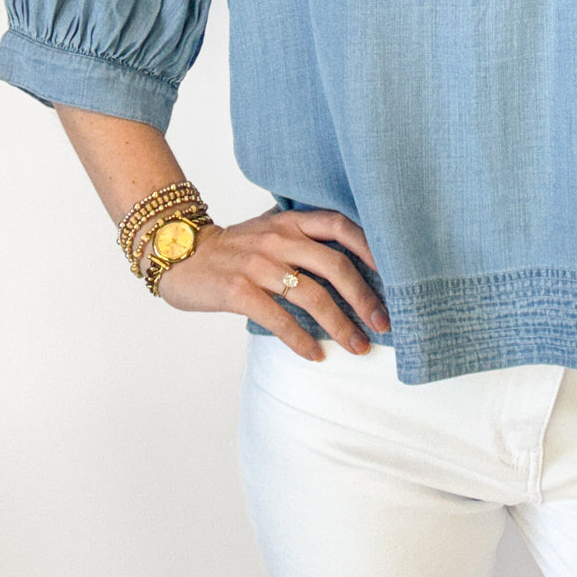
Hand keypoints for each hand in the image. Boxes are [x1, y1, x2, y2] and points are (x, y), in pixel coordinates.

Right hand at [154, 207, 389, 360]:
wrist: (181, 253)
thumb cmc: (235, 247)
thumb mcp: (271, 229)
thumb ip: (305, 237)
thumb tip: (355, 262)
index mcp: (290, 220)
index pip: (341, 225)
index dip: (371, 248)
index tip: (395, 274)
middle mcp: (279, 238)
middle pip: (336, 266)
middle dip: (364, 298)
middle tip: (383, 324)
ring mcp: (258, 264)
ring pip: (312, 296)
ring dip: (340, 326)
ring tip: (357, 347)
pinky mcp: (238, 290)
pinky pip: (279, 318)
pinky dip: (302, 340)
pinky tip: (316, 355)